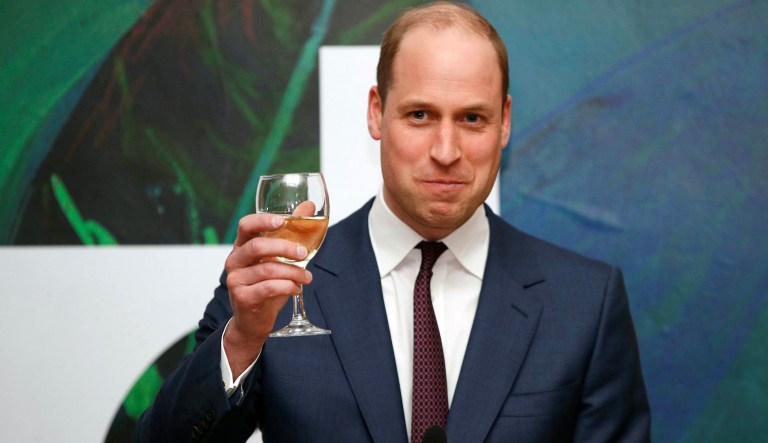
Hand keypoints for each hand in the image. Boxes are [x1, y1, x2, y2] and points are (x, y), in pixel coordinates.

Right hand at [223, 213, 311, 377]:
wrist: (253, 321)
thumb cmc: (266, 285)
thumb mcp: (279, 258)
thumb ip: (292, 232)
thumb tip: (309, 205)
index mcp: (241, 247)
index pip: (246, 226)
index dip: (262, 221)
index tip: (281, 221)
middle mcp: (234, 261)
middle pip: (257, 246)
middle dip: (285, 248)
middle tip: (304, 254)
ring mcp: (235, 280)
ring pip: (268, 269)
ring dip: (293, 272)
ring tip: (307, 278)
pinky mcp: (242, 297)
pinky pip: (269, 287)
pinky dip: (288, 287)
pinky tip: (296, 289)